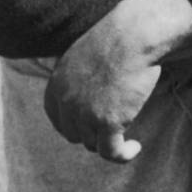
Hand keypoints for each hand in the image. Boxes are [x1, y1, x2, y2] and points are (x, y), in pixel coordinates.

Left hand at [42, 0, 191, 160]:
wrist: (133, 36)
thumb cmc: (119, 39)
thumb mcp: (86, 56)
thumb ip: (80, 77)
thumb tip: (93, 88)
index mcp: (56, 86)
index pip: (59, 119)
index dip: (76, 125)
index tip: (93, 126)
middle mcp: (65, 102)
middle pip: (75, 134)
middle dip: (93, 134)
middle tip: (115, 129)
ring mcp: (84, 114)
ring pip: (93, 143)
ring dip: (111, 144)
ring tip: (128, 141)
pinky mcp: (107, 122)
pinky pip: (110, 152)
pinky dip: (122, 155)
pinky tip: (135, 148)